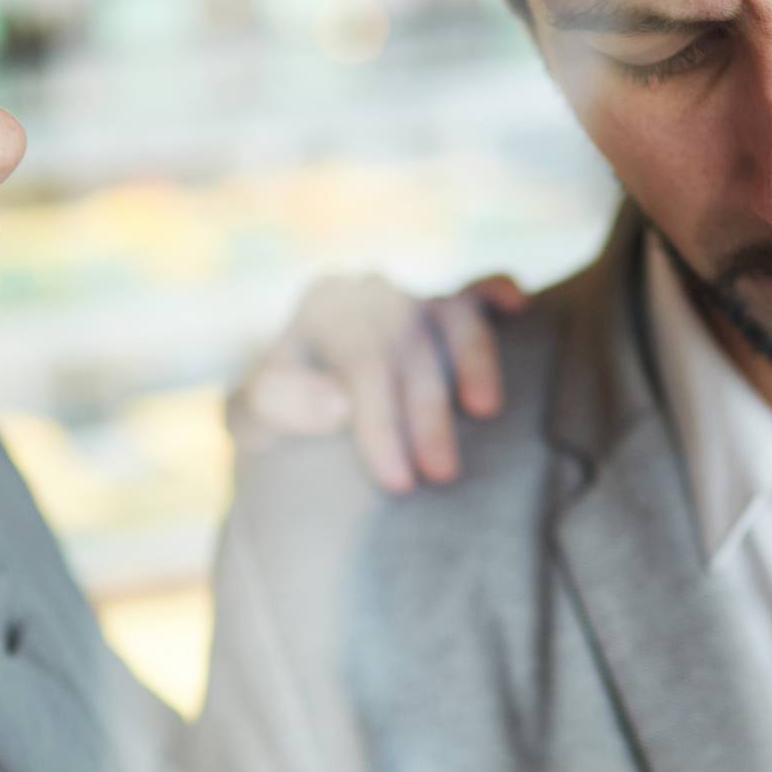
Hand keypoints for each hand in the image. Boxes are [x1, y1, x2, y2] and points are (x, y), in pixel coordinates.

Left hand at [229, 272, 527, 492]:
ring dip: (473, 363)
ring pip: (451, 317)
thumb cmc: (277, 417)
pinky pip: (477, 290)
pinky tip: (517, 306)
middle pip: (408, 345)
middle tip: (442, 477)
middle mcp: (368, 292)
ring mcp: (411, 296)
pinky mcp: (447, 306)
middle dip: (427, 414)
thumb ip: (280, 405)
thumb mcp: (254, 420)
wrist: (293, 410)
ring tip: (485, 413)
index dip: (382, 424)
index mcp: (321, 308)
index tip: (398, 482)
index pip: (360, 362)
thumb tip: (339, 403)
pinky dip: (497, 293)